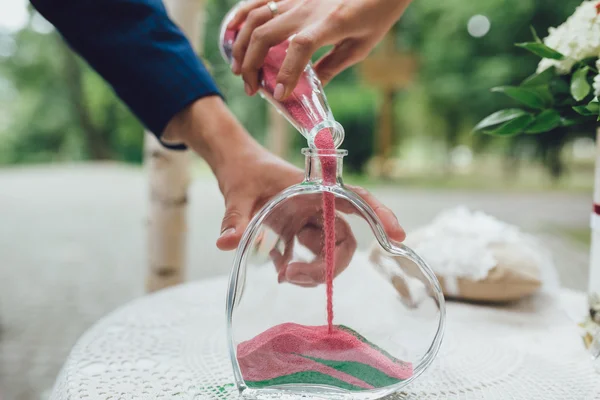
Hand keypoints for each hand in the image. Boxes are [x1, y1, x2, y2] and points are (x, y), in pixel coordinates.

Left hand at [164, 96, 404, 267]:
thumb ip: (235, 217)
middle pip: (342, 240)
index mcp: (313, 189)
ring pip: (327, 253)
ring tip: (283, 276)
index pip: (354, 199)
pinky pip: (308, 258)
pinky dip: (298, 270)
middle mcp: (316, 207)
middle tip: (293, 277)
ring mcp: (307, 223)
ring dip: (313, 272)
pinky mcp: (294, 235)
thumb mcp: (238, 191)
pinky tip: (281, 273)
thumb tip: (225, 243)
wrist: (233, 165)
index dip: (378, 214)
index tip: (397, 234)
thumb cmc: (243, 170)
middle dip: (328, 266)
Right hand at [227, 0, 411, 97]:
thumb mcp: (360, 46)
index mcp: (331, 23)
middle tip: (252, 88)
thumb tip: (309, 90)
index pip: (300, 48)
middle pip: (266, 34)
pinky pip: (258, 0)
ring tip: (239, 69)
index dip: (286, 73)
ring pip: (256, 18)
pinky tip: (232, 33)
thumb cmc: (377, 12)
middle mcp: (308, 7)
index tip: (278, 95)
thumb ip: (332, 67)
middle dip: (252, 65)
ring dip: (242, 45)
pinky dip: (240, 16)